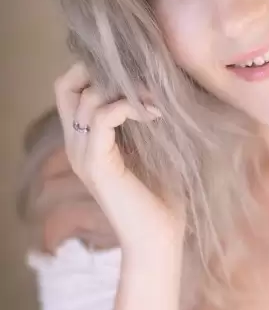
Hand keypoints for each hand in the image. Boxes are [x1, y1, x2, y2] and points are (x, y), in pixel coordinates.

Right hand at [54, 62, 184, 254]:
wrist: (158, 238)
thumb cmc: (162, 198)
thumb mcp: (153, 149)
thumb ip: (144, 121)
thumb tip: (160, 85)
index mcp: (88, 141)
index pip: (72, 90)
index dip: (97, 72)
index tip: (137, 73)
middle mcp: (78, 145)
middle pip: (65, 88)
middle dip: (98, 70)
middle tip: (136, 75)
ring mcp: (84, 155)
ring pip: (84, 99)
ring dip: (124, 89)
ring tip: (156, 97)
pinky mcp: (97, 164)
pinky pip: (101, 117)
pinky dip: (128, 106)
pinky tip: (154, 113)